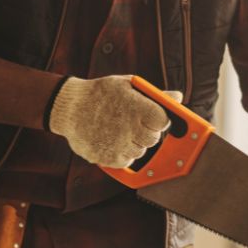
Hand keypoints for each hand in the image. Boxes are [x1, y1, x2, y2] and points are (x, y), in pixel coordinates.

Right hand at [48, 75, 180, 167]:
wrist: (69, 108)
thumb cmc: (101, 94)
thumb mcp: (127, 86)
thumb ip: (154, 95)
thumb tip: (178, 97)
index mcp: (136, 106)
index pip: (163, 121)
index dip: (159, 120)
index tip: (153, 117)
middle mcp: (129, 127)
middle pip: (153, 138)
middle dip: (147, 132)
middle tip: (134, 123)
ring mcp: (118, 144)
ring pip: (140, 151)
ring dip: (135, 143)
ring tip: (119, 130)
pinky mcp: (108, 158)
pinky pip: (127, 161)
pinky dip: (123, 154)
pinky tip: (113, 140)